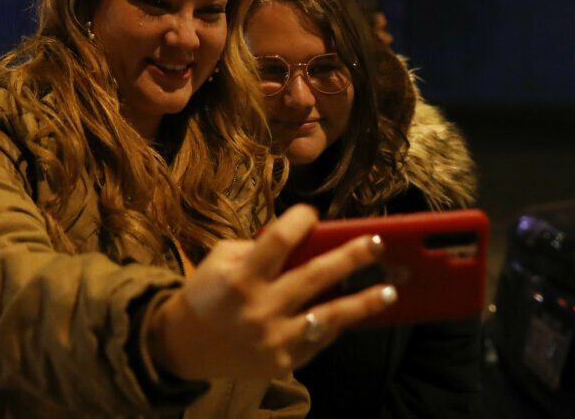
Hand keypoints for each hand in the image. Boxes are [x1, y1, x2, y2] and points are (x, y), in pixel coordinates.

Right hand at [143, 204, 396, 380]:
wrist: (183, 347)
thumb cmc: (205, 295)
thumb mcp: (219, 260)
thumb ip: (256, 249)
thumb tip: (301, 240)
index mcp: (241, 276)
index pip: (278, 240)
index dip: (300, 220)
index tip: (314, 213)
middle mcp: (260, 307)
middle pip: (315, 276)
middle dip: (350, 257)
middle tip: (377, 243)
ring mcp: (274, 338)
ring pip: (329, 317)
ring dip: (363, 302)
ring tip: (390, 291)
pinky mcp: (283, 361)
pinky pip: (319, 340)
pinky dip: (338, 324)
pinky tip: (357, 312)